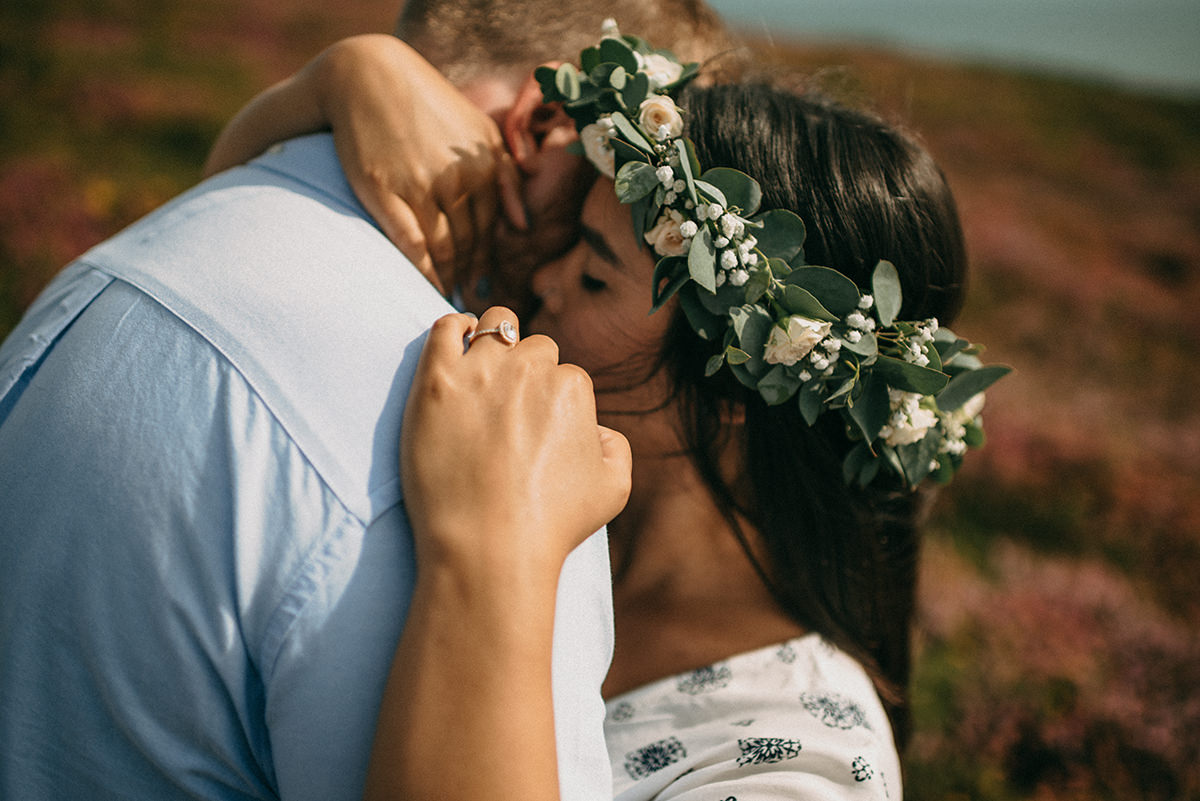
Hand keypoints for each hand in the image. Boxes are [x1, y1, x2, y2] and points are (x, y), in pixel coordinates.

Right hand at [317, 35, 526, 291]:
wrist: (367, 77)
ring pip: (443, 250)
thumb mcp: (480, 133)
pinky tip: (428, 286)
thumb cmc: (429, 106)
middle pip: (469, 245)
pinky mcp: (384, 192)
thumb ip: (506, 177)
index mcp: (483, 167)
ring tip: (449, 298)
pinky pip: (412, 245)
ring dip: (449, 279)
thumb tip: (522, 227)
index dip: (487, 263)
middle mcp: (456, 180)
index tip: (485, 287)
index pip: (490, 230)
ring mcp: (419, 187)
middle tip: (469, 303)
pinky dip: (423, 271)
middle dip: (471, 278)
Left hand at [401, 308, 631, 578]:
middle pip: (533, 350)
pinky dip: (455, 328)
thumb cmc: (551, 525)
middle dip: (526, 373)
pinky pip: (446, 327)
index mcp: (572, 388)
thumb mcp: (613, 489)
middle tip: (509, 411)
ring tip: (483, 371)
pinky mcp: (436, 380)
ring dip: (495, 342)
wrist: (487, 548)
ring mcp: (480, 371)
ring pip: (495, 326)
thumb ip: (614, 445)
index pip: (565, 375)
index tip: (537, 429)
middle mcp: (530, 369)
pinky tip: (457, 345)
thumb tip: (594, 426)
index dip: (552, 402)